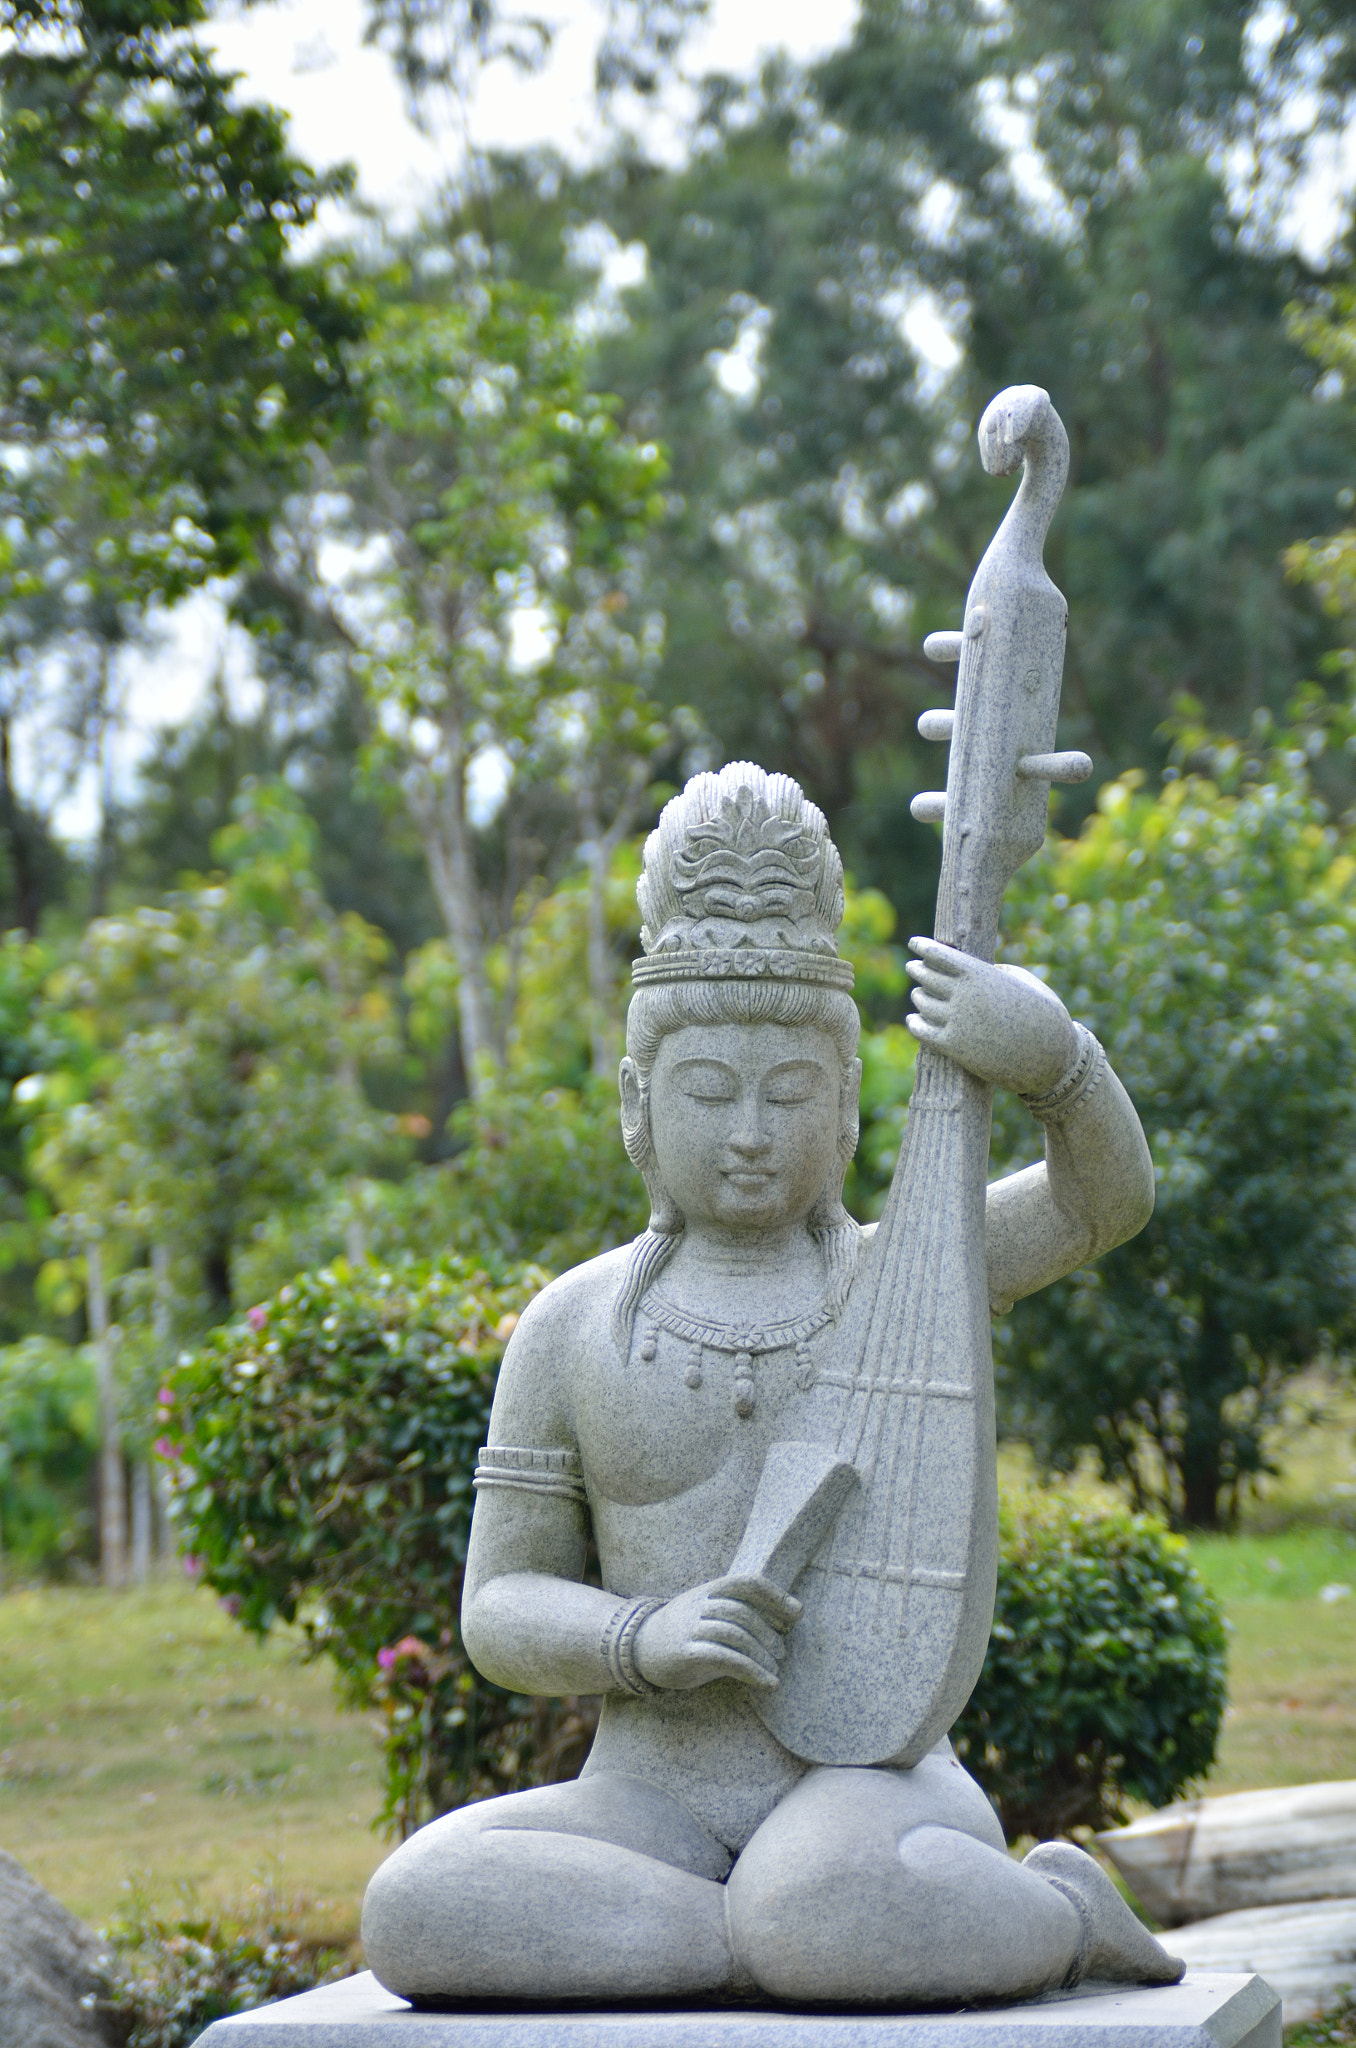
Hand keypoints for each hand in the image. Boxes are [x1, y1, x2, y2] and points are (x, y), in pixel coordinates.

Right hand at [633, 1573, 801, 1691]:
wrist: (639, 1647)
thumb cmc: (686, 1631)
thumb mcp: (709, 1611)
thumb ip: (738, 1611)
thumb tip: (784, 1623)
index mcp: (710, 1589)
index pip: (747, 1582)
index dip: (775, 1595)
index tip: (797, 1613)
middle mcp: (700, 1604)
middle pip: (743, 1612)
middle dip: (769, 1632)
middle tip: (782, 1652)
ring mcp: (690, 1627)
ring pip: (735, 1634)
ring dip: (763, 1654)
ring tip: (776, 1670)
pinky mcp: (685, 1653)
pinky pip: (724, 1658)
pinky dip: (752, 1670)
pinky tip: (767, 1682)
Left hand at [906, 939, 1076, 1095]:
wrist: (1050, 1054)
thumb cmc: (1042, 1013)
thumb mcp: (1020, 980)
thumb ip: (992, 971)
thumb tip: (970, 970)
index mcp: (978, 974)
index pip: (938, 954)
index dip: (922, 947)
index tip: (914, 943)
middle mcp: (962, 995)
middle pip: (925, 976)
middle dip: (917, 969)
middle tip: (914, 967)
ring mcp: (955, 1022)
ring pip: (922, 1003)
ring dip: (919, 996)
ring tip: (919, 994)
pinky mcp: (953, 1047)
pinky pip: (922, 1031)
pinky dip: (915, 1023)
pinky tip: (914, 1020)